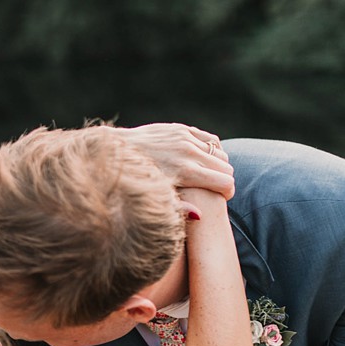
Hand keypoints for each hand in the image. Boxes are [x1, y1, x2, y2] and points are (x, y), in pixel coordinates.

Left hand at [115, 123, 234, 199]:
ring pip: (220, 153)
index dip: (227, 193)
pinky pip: (211, 140)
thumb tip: (200, 216)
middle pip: (226, 168)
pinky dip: (213, 150)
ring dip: (219, 166)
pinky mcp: (182, 129)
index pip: (225, 182)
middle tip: (216, 190)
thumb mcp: (156, 198)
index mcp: (186, 172)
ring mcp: (186, 138)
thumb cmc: (136, 181)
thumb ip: (179, 207)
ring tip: (210, 177)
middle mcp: (189, 153)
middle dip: (224, 180)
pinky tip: (206, 160)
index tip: (223, 198)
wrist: (116, 151)